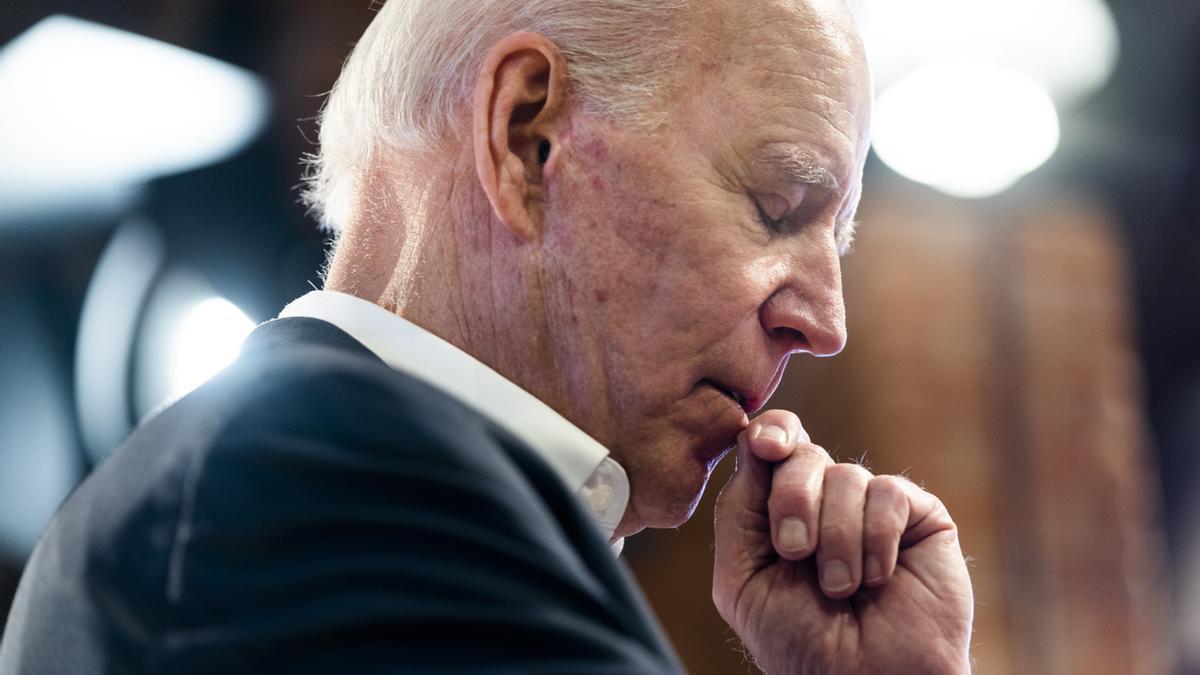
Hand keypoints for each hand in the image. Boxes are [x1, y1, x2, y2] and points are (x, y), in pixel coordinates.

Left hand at [712, 410, 973, 673]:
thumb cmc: (798, 641)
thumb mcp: (741, 578)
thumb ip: (737, 510)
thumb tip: (752, 438)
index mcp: (779, 508)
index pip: (773, 442)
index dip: (771, 432)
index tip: (767, 445)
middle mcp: (826, 500)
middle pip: (804, 453)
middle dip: (793, 499)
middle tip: (794, 551)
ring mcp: (872, 506)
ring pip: (847, 475)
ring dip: (836, 539)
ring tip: (839, 587)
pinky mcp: (920, 518)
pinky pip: (890, 493)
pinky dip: (876, 539)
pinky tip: (878, 578)